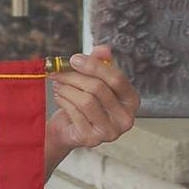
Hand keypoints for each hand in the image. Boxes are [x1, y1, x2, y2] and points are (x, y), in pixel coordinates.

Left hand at [45, 45, 139, 175]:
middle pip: (98, 88)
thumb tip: (104, 49)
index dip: (93, 66)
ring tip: (57, 84)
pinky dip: (63, 101)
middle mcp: (126, 118)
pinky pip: (75, 113)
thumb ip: (100, 63)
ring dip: (67, 89)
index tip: (73, 59)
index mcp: (131, 100)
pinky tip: (59, 96)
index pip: (117, 78)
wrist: (69, 128)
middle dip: (74, 77)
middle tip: (57, 71)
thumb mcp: (93, 79)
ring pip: (86, 101)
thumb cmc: (85, 101)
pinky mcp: (92, 139)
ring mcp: (110, 132)